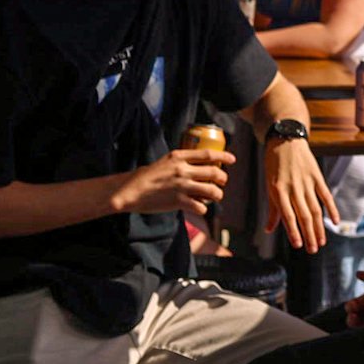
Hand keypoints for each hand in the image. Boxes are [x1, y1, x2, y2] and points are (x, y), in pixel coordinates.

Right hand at [114, 149, 231, 215]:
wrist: (130, 191)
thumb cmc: (147, 176)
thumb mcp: (165, 161)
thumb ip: (182, 161)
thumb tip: (202, 165)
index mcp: (179, 157)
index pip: (208, 154)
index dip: (224, 157)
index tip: (233, 159)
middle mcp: (183, 170)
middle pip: (214, 172)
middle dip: (223, 179)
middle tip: (222, 182)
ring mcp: (181, 186)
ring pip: (212, 190)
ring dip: (217, 195)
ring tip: (215, 196)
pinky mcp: (178, 201)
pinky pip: (201, 206)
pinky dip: (203, 208)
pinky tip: (199, 208)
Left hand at [263, 138, 338, 252]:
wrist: (286, 139)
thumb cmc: (274, 165)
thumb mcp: (269, 185)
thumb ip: (273, 208)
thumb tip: (270, 229)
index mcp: (279, 191)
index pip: (288, 216)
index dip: (294, 231)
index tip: (298, 245)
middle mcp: (294, 187)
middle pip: (304, 215)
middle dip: (309, 234)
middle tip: (312, 250)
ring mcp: (307, 182)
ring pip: (316, 208)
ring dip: (319, 227)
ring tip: (321, 242)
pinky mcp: (317, 176)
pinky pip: (325, 195)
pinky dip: (332, 209)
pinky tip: (335, 221)